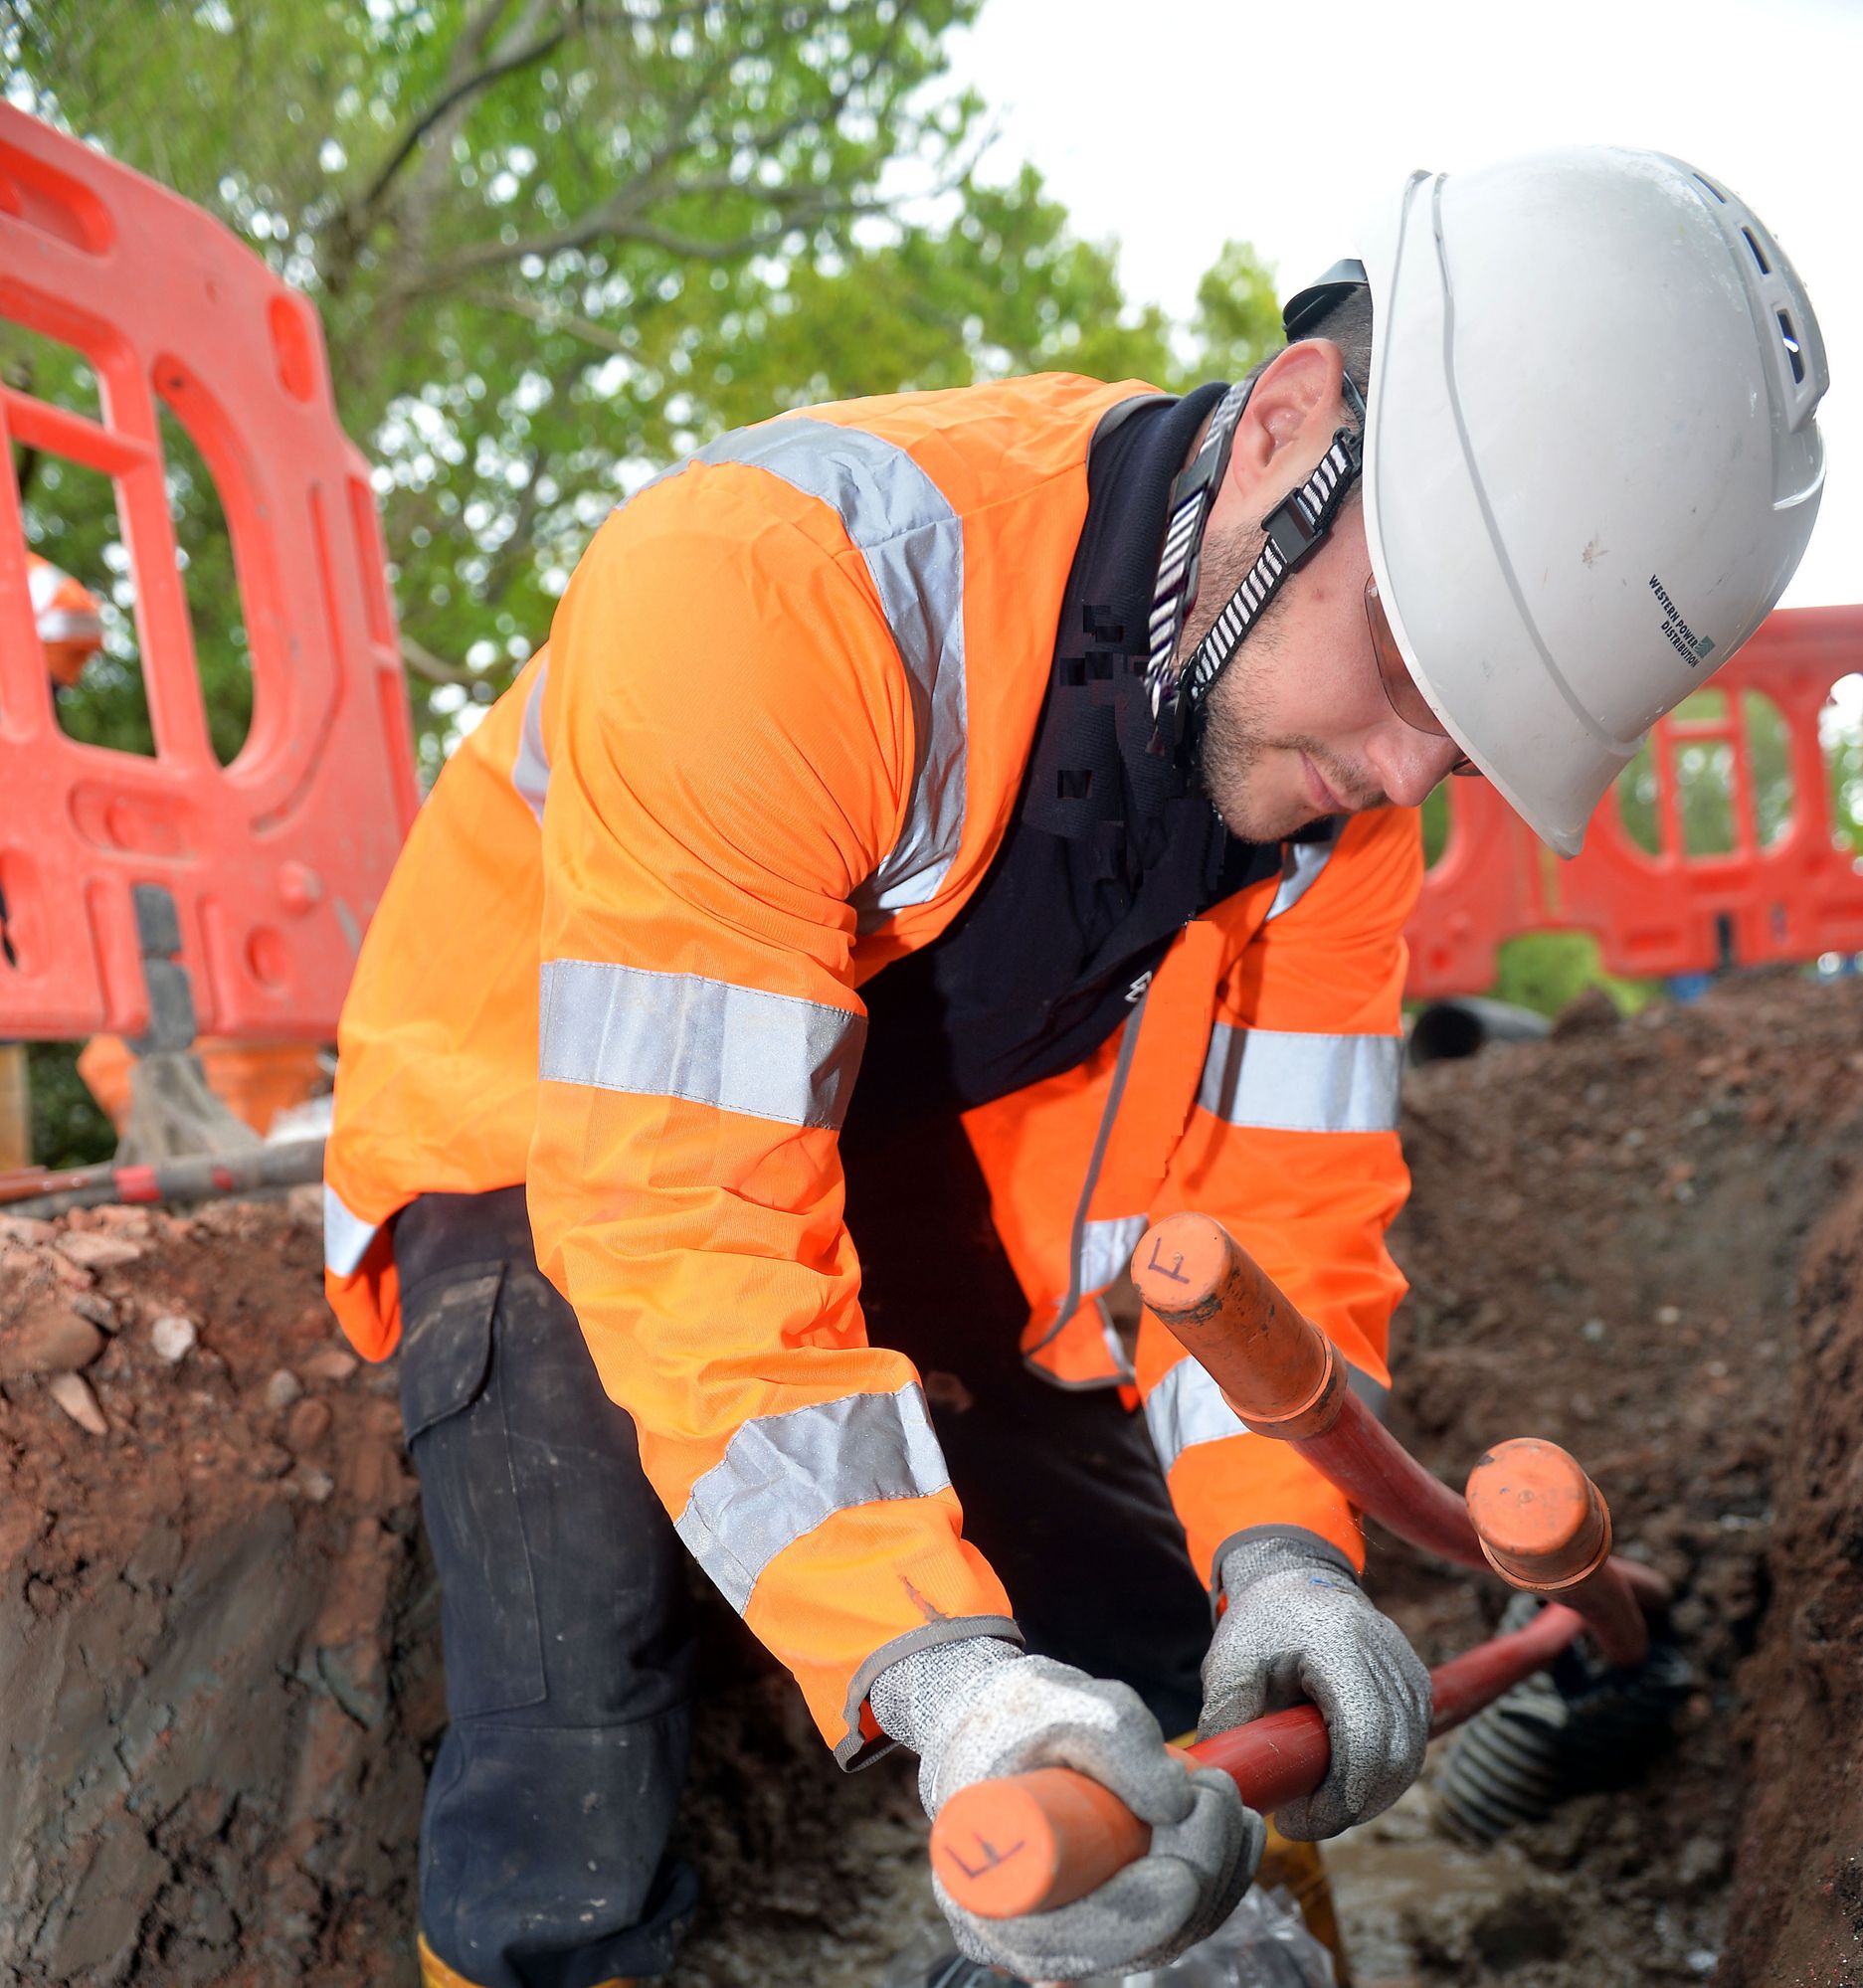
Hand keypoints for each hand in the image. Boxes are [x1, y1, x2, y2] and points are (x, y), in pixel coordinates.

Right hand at [870, 1637, 1262, 1980]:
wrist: (990, 1727)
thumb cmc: (1008, 1718)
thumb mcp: (1048, 1699)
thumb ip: (1112, 1733)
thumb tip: (1178, 1800)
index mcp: (983, 1892)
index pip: (1064, 1940)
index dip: (1130, 1918)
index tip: (1184, 1874)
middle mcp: (1024, 1937)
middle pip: (1129, 1944)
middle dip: (1195, 1875)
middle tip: (1215, 1795)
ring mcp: (1073, 1936)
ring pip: (1163, 1939)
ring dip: (1216, 1874)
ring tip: (1222, 1795)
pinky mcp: (1110, 1921)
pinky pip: (1173, 1925)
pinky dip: (1216, 1883)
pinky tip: (1239, 1833)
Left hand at [1200, 1530, 1430, 1839]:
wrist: (1296, 1580)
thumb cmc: (1261, 1624)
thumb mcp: (1230, 1661)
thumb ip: (1226, 1716)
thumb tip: (1226, 1782)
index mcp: (1338, 1643)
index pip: (1364, 1736)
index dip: (1338, 1795)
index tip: (1297, 1820)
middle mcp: (1384, 1653)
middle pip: (1395, 1756)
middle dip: (1352, 1805)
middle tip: (1304, 1820)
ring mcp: (1408, 1666)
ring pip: (1409, 1757)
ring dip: (1369, 1795)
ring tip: (1318, 1800)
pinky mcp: (1417, 1681)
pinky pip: (1413, 1744)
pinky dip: (1382, 1775)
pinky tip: (1342, 1779)